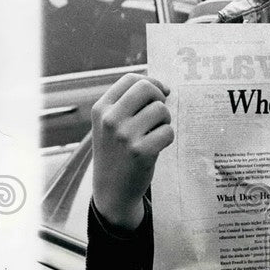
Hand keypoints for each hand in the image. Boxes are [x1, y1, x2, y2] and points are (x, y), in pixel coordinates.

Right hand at [91, 73, 172, 229]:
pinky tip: (157, 146)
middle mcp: (110, 119)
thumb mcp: (109, 125)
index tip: (160, 93)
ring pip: (161, 110)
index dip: (151, 82)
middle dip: (160, 97)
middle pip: (146, 88)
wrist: (112, 190)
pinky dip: (167, 137)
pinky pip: (168, 131)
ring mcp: (125, 136)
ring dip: (165, 120)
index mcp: (101, 109)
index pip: (130, 79)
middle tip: (160, 112)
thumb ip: (127, 104)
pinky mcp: (141, 151)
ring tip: (156, 132)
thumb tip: (161, 86)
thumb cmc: (117, 152)